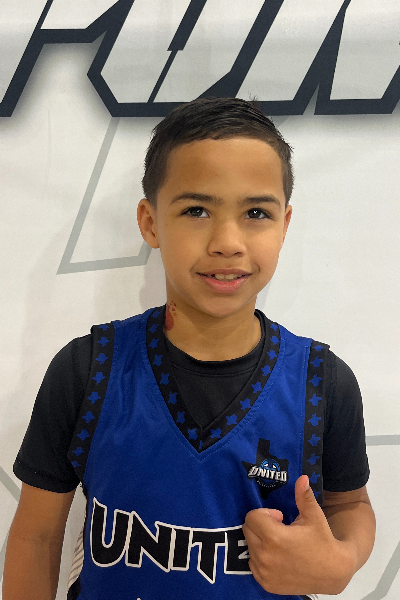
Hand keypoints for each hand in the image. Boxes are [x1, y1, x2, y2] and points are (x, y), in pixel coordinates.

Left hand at [242, 475, 356, 595]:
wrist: (332, 573)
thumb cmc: (322, 541)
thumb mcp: (314, 516)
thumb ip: (303, 496)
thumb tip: (302, 477)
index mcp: (274, 537)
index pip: (252, 517)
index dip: (266, 514)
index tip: (280, 517)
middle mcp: (265, 556)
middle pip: (248, 530)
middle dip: (261, 525)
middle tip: (280, 529)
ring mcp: (264, 572)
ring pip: (249, 547)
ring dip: (260, 541)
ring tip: (280, 544)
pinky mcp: (266, 584)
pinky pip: (253, 564)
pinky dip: (261, 558)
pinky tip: (278, 557)